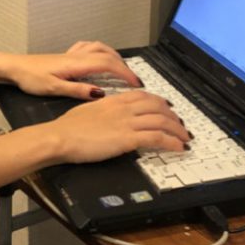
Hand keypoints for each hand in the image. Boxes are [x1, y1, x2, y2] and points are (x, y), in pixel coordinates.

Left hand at [0, 40, 141, 100]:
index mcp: (77, 64)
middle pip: (108, 55)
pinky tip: (99, 57)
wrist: (13, 67)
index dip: (125, 74)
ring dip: (114, 56)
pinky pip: (88, 47)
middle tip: (134, 80)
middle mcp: (77, 55)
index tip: (136, 84)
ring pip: (100, 48)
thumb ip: (78, 90)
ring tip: (122, 68)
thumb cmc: (29, 78)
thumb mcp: (54, 89)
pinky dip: (100, 50)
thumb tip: (100, 93)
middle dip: (124, 66)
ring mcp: (71, 54)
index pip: (108, 65)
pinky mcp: (65, 55)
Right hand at [51, 90, 188, 163]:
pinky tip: (179, 148)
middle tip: (180, 125)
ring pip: (162, 121)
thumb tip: (109, 118)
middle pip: (157, 106)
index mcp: (113, 100)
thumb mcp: (88, 111)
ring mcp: (127, 122)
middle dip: (173, 116)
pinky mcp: (127, 139)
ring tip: (184, 138)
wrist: (60, 137)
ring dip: (177, 130)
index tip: (167, 108)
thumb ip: (103, 111)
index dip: (159, 102)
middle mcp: (123, 108)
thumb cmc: (68, 127)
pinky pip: (157, 138)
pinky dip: (171, 142)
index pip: (143, 96)